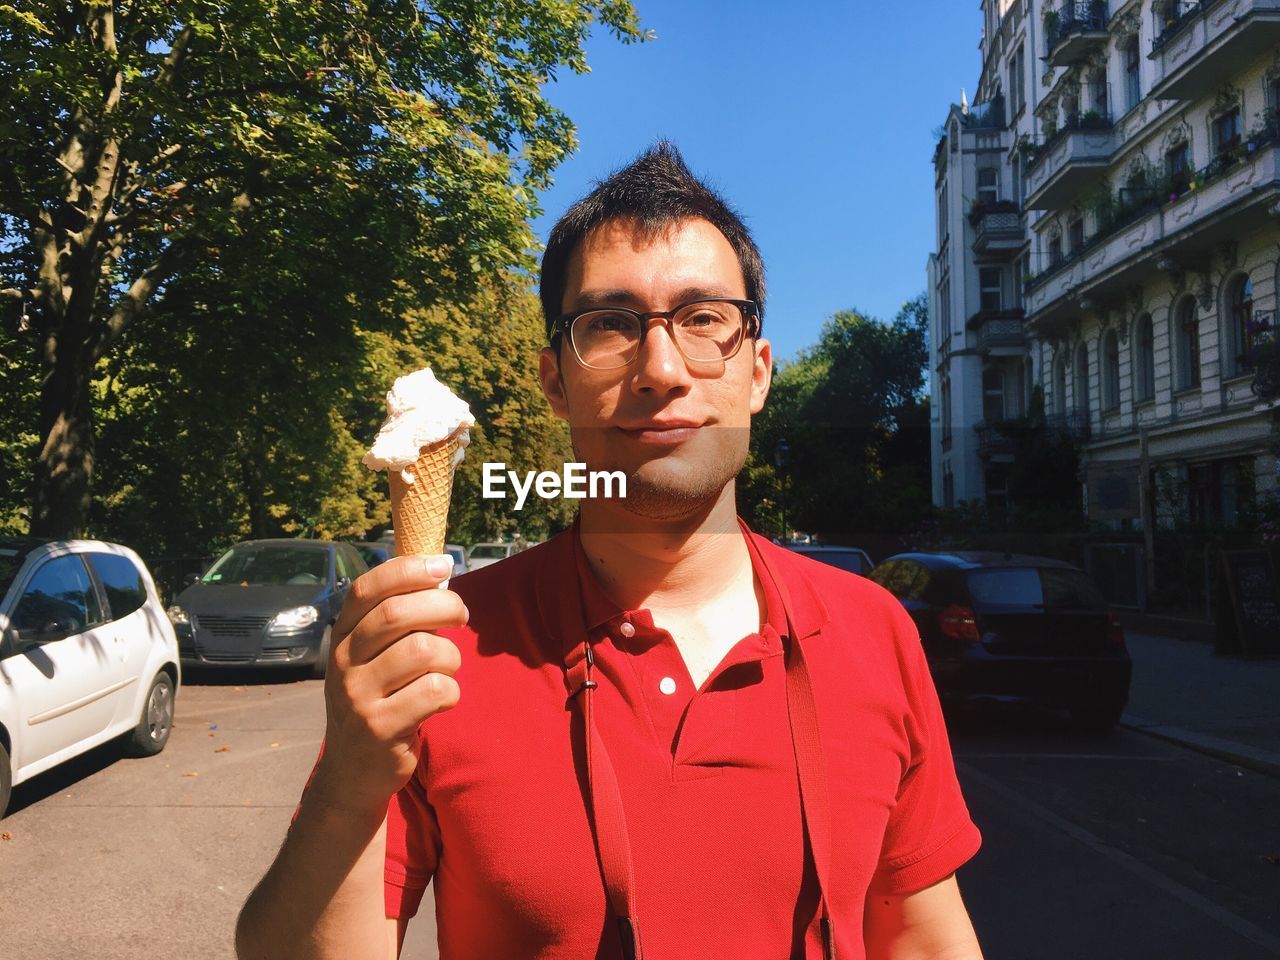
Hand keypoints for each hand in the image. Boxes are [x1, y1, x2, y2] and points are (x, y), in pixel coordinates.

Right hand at [312, 554, 465, 814]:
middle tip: (462, 616)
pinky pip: (434, 692)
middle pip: (398, 615)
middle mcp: (343, 662)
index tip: (443, 565)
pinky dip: (451, 691)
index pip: (367, 589)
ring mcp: (357, 696)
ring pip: (422, 651)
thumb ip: (396, 618)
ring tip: (447, 668)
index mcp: (342, 635)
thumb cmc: (378, 697)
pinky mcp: (379, 728)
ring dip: (450, 655)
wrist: (352, 770)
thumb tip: (439, 569)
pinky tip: (442, 699)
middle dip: (443, 606)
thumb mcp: (371, 656)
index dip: (408, 570)